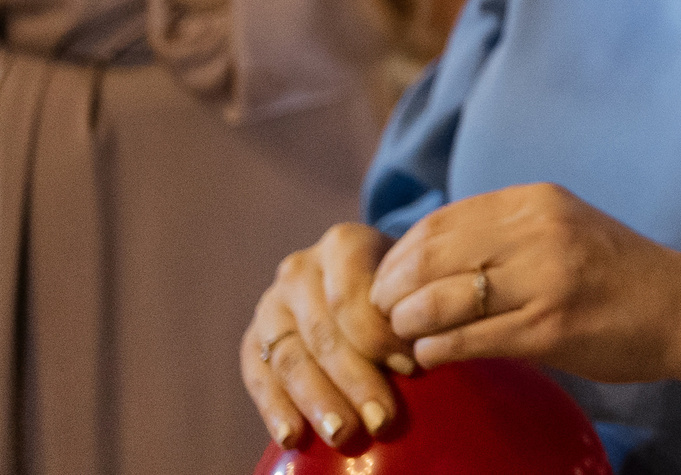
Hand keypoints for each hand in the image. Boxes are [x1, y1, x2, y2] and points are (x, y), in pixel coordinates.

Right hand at [242, 222, 407, 451]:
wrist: (362, 281)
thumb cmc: (400, 286)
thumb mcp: (412, 281)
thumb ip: (414, 306)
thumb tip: (427, 356)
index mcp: (343, 244)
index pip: (353, 295)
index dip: (381, 336)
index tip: (412, 370)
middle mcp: (299, 269)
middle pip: (323, 333)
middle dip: (354, 381)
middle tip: (382, 420)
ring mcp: (271, 304)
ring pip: (290, 358)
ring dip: (318, 401)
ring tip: (343, 434)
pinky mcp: (253, 339)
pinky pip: (258, 377)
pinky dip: (275, 410)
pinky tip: (293, 437)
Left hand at [368, 182, 680, 390]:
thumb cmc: (614, 272)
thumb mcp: (560, 228)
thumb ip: (502, 234)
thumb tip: (420, 256)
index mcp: (536, 201)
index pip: (439, 222)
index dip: (399, 255)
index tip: (386, 282)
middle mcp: (539, 231)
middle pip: (430, 257)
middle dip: (392, 291)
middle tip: (382, 317)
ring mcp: (545, 279)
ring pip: (440, 300)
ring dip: (407, 324)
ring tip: (404, 339)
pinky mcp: (550, 328)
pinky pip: (467, 340)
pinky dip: (437, 350)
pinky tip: (434, 356)